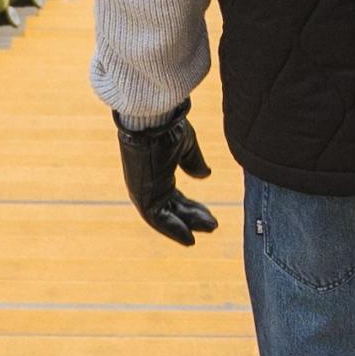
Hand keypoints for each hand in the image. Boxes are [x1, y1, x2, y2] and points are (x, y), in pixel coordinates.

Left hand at [114, 98, 218, 245]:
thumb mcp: (186, 145)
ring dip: (187, 225)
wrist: (153, 118)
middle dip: (192, 218)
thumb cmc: (167, 126)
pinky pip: (157, 219)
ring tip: (209, 229)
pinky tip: (190, 237)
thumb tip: (205, 175)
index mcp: (158, 173)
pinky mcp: (141, 194)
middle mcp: (149, 184)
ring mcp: (143, 190)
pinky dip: (173, 229)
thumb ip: (194, 162)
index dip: (192, 208)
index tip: (209, 216)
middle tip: (213, 225)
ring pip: (165, 216)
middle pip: (172, 208)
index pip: (175, 197)